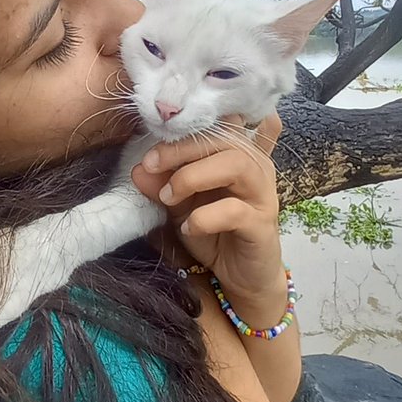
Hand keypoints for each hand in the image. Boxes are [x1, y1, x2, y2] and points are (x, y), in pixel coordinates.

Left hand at [130, 113, 288, 324]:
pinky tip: (189, 227)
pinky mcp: (262, 224)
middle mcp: (256, 166)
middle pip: (225, 139)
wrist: (241, 276)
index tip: (150, 154)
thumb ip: (163, 185)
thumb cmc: (215, 232)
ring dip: (194, 176)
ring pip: (236, 165)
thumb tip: (139, 169)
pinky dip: (205, 217)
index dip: (182, 132)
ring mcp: (263, 194)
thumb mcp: (182, 205)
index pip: (215, 125)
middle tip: (151, 165)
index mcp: (238, 153)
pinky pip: (235, 210)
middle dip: (181, 149)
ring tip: (170, 197)